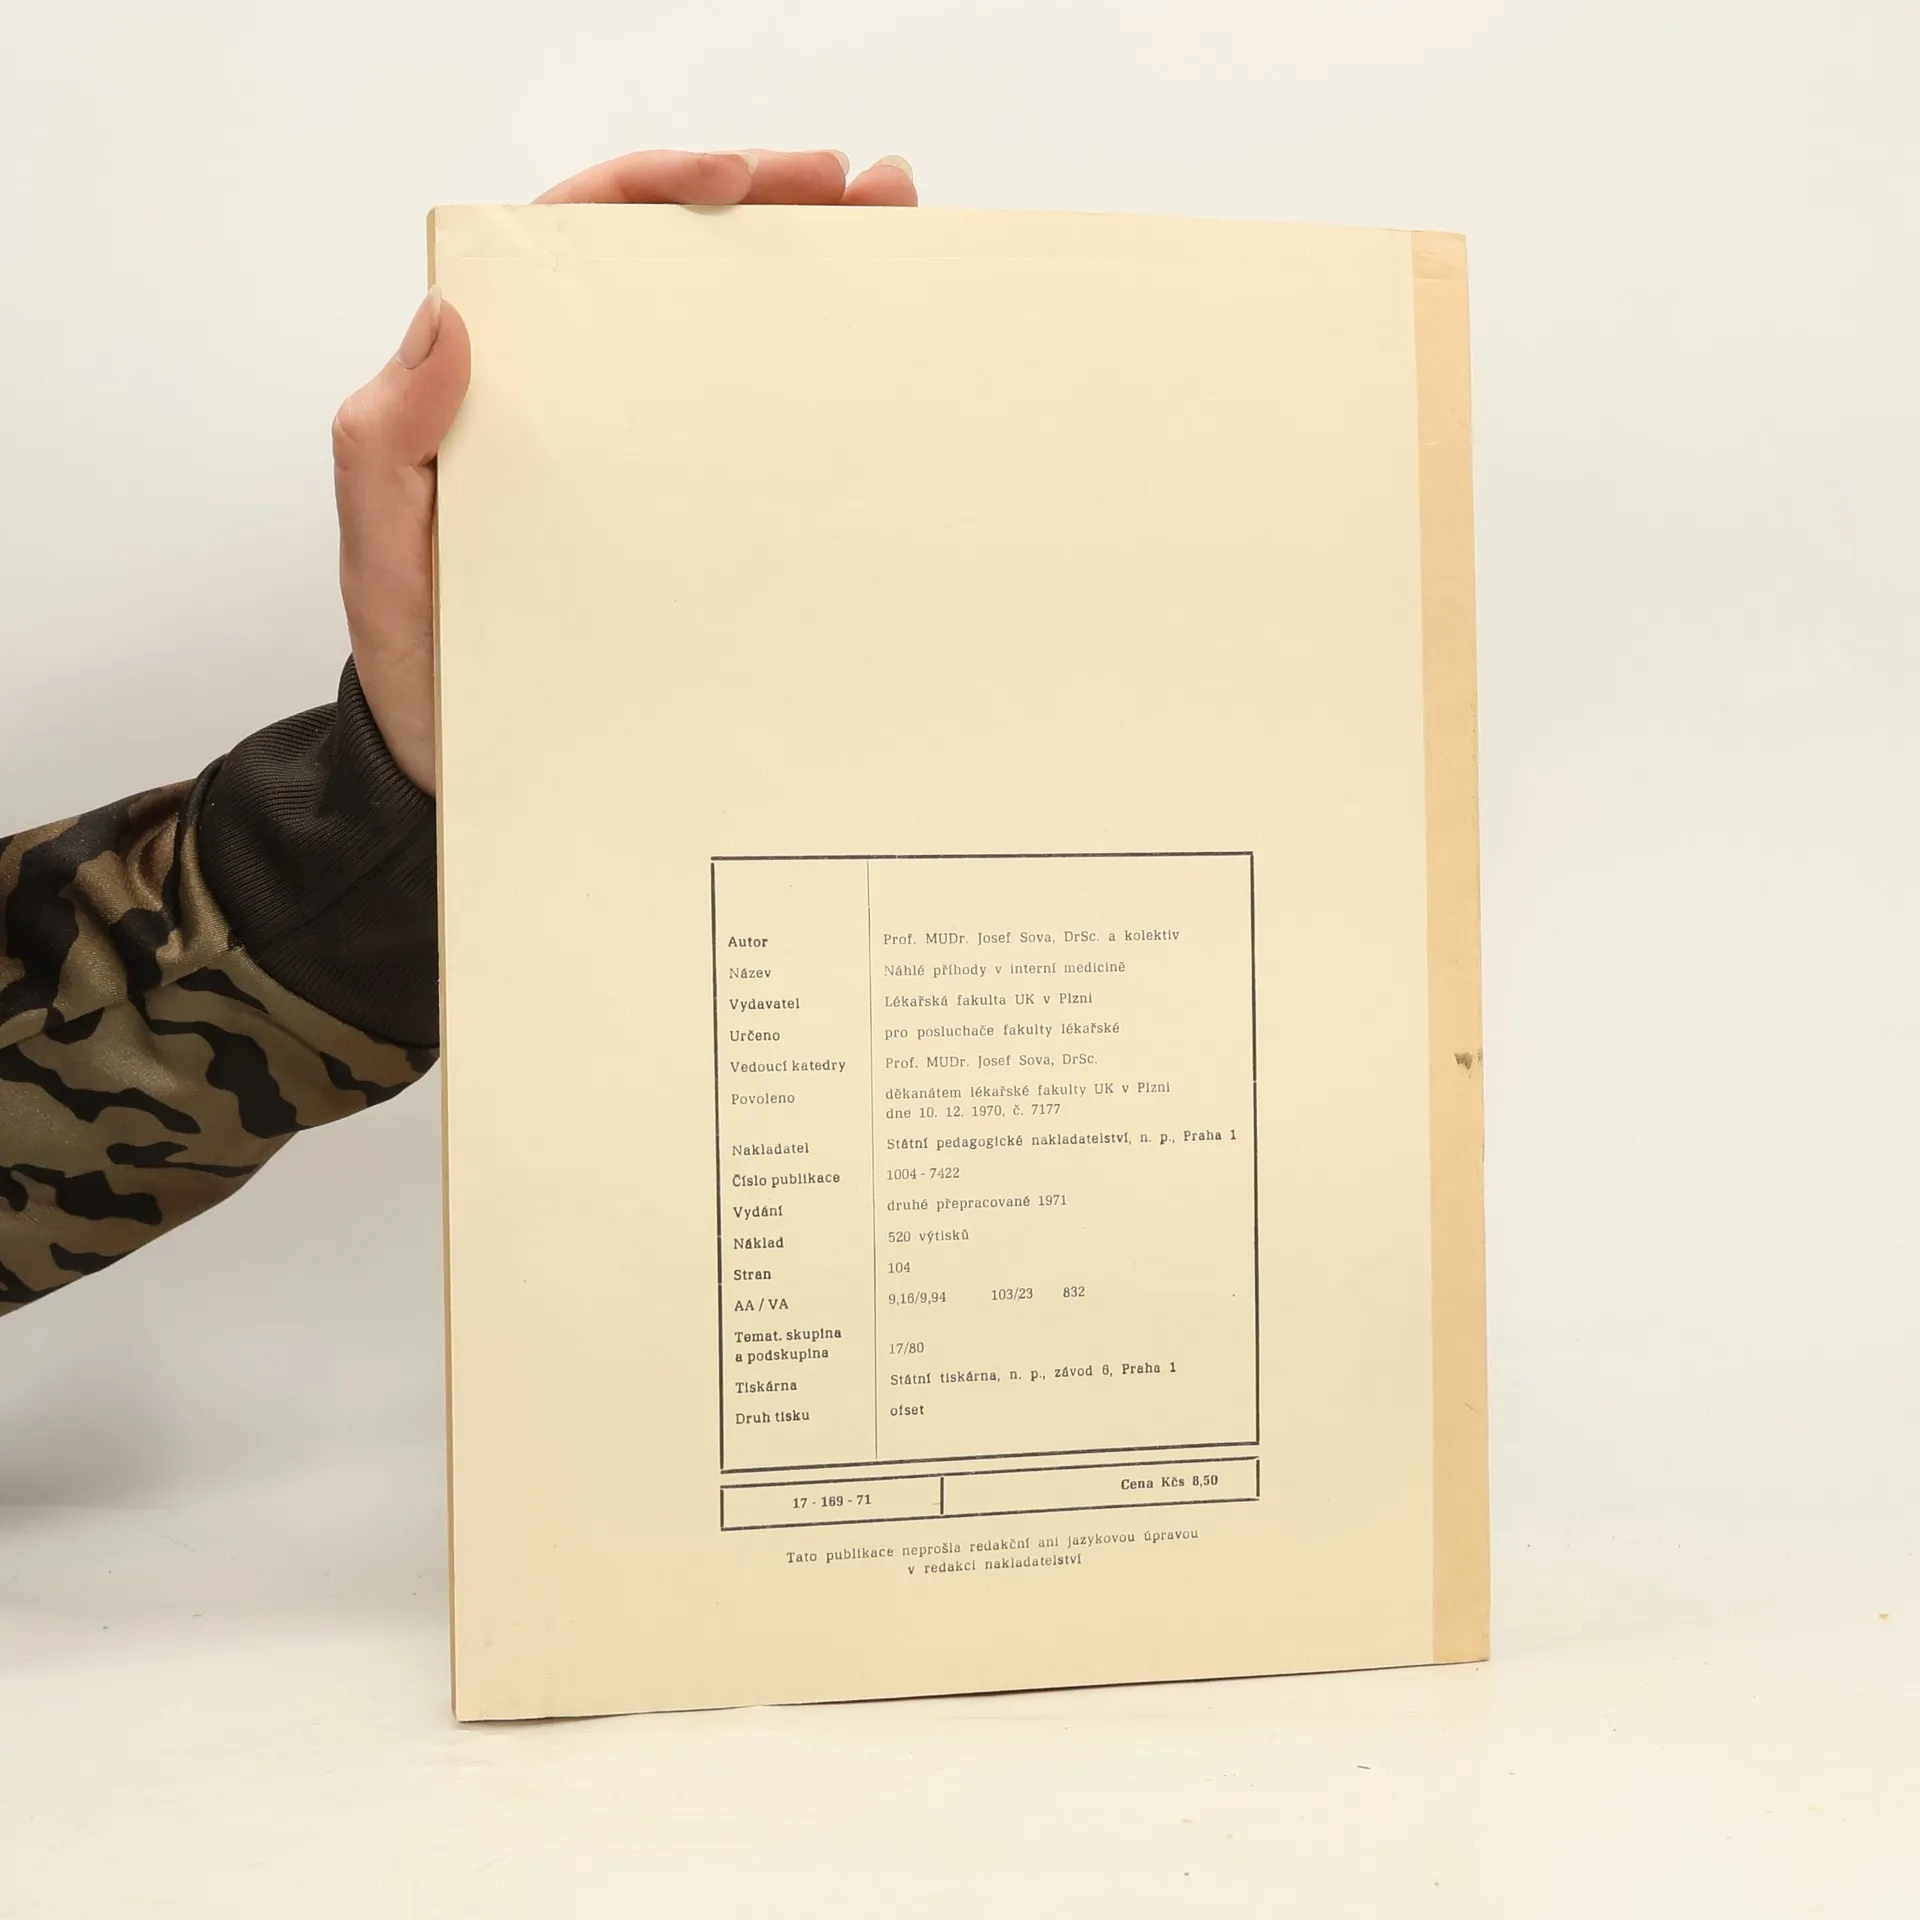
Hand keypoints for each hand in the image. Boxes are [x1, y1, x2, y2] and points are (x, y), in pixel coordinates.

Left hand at [330, 149, 916, 791]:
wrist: (463, 768)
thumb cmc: (420, 664)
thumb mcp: (382, 554)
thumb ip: (385, 442)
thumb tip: (445, 318)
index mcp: (501, 378)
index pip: (575, 240)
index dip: (657, 187)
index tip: (739, 176)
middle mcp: (575, 397)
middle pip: (668, 266)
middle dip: (765, 207)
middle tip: (853, 187)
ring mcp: (637, 456)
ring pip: (723, 335)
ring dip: (807, 274)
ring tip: (895, 232)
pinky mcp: (685, 521)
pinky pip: (752, 437)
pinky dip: (816, 390)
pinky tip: (878, 364)